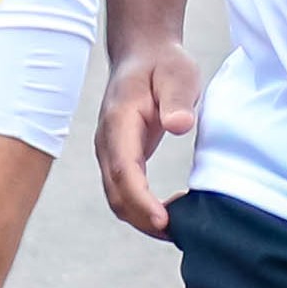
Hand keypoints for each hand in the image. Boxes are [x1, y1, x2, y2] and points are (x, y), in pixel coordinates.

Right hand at [95, 38, 199, 235]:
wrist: (143, 54)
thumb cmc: (163, 64)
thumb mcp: (178, 74)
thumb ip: (177, 99)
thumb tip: (179, 126)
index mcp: (119, 121)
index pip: (124, 170)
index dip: (141, 200)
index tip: (163, 221)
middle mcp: (107, 141)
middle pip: (116, 193)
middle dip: (142, 219)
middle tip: (178, 234)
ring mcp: (110, 151)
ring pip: (117, 197)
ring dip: (141, 219)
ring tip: (176, 230)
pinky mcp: (120, 158)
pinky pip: (124, 191)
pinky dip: (141, 209)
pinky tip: (167, 214)